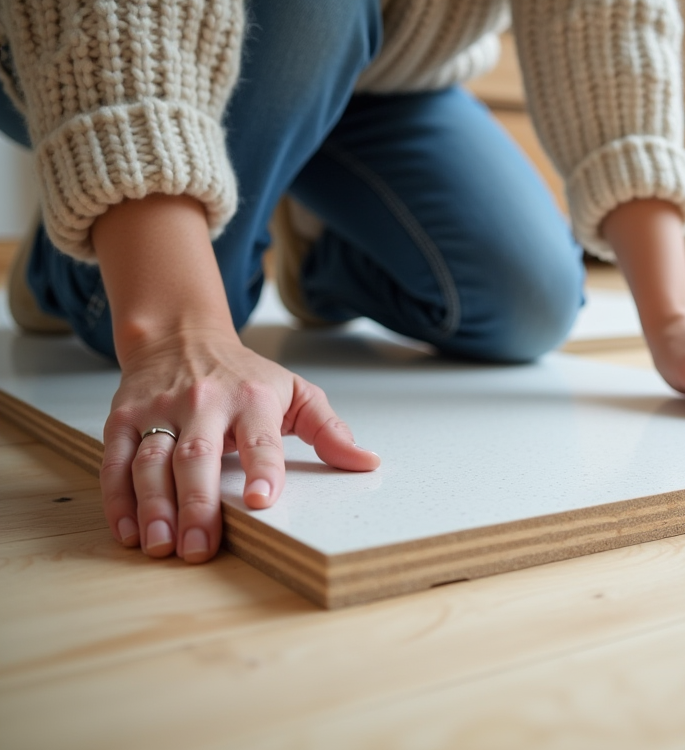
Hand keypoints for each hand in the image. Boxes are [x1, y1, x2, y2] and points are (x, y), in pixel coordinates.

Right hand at [101, 327, 379, 561]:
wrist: (180, 336)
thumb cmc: (244, 376)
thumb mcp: (296, 392)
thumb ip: (330, 430)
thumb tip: (368, 462)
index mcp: (253, 399)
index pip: (260, 437)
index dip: (263, 468)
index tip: (263, 500)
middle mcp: (204, 403)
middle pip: (198, 456)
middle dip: (198, 504)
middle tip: (200, 549)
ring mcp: (160, 410)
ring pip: (152, 461)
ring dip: (154, 507)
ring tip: (162, 546)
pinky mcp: (124, 418)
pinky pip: (115, 461)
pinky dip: (119, 499)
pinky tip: (129, 531)